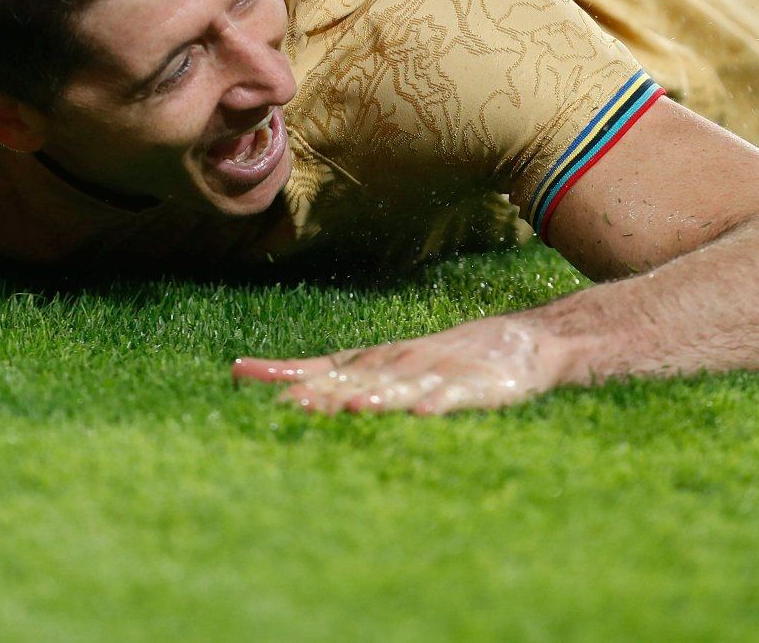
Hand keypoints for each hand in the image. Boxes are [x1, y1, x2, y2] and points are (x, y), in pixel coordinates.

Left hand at [233, 314, 564, 414]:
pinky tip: (422, 416)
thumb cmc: (442, 362)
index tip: (239, 372)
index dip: (283, 371)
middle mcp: (397, 366)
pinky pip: (454, 399)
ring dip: (375, 398)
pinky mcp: (475, 389)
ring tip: (350, 408)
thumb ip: (333, 379)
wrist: (520, 343)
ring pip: (399, 389)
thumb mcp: (385, 368)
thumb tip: (272, 387)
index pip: (319, 367)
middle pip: (352, 382)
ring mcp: (435, 376)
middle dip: (320, 393)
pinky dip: (438, 405)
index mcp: (374, 362)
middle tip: (287, 404)